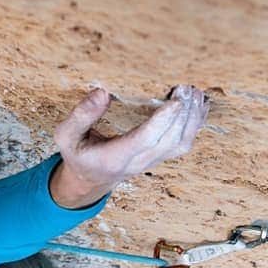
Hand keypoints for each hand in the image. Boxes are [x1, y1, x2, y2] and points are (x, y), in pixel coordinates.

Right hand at [50, 85, 207, 207]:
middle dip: (182, 114)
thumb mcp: (66, 136)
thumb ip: (81, 115)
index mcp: (114, 157)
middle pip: (169, 140)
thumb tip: (102, 92)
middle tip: (186, 88)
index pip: (144, 140)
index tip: (175, 100)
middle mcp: (138, 162)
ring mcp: (152, 161)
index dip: (161, 121)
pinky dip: (196, 124)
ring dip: (192, 119)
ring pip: (181, 144)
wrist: (90, 179)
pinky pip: (184, 143)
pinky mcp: (160, 157)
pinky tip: (200, 105)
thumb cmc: (79, 154)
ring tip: (195, 93)